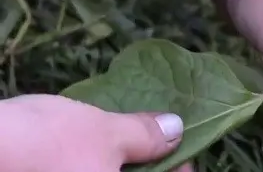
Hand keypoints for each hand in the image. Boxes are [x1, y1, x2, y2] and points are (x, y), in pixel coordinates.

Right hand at [0, 94, 184, 171]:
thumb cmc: (49, 144)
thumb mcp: (106, 132)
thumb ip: (145, 135)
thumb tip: (175, 129)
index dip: (180, 165)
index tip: (181, 144)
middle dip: (148, 162)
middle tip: (156, 135)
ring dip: (120, 162)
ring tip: (126, 136)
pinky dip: (94, 165)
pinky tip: (93, 146)